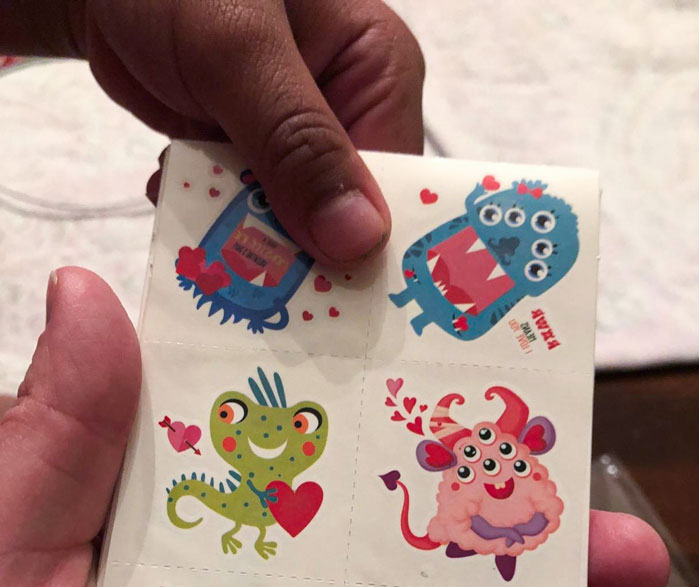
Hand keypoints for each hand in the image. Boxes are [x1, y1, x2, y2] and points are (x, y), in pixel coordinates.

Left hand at [64, 0, 424, 266]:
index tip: (326, 296)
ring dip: (243, 234)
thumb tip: (360, 240)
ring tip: (203, 232)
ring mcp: (295, 136)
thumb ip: (295, 141)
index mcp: (376, 73)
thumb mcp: (236, 51)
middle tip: (253, 280)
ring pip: (289, 221)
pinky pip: (244, 208)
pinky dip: (211, 214)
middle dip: (296, 247)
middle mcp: (346, 111)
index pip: (392, 186)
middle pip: (341, 215)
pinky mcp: (250, 150)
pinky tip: (180, 198)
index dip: (363, 247)